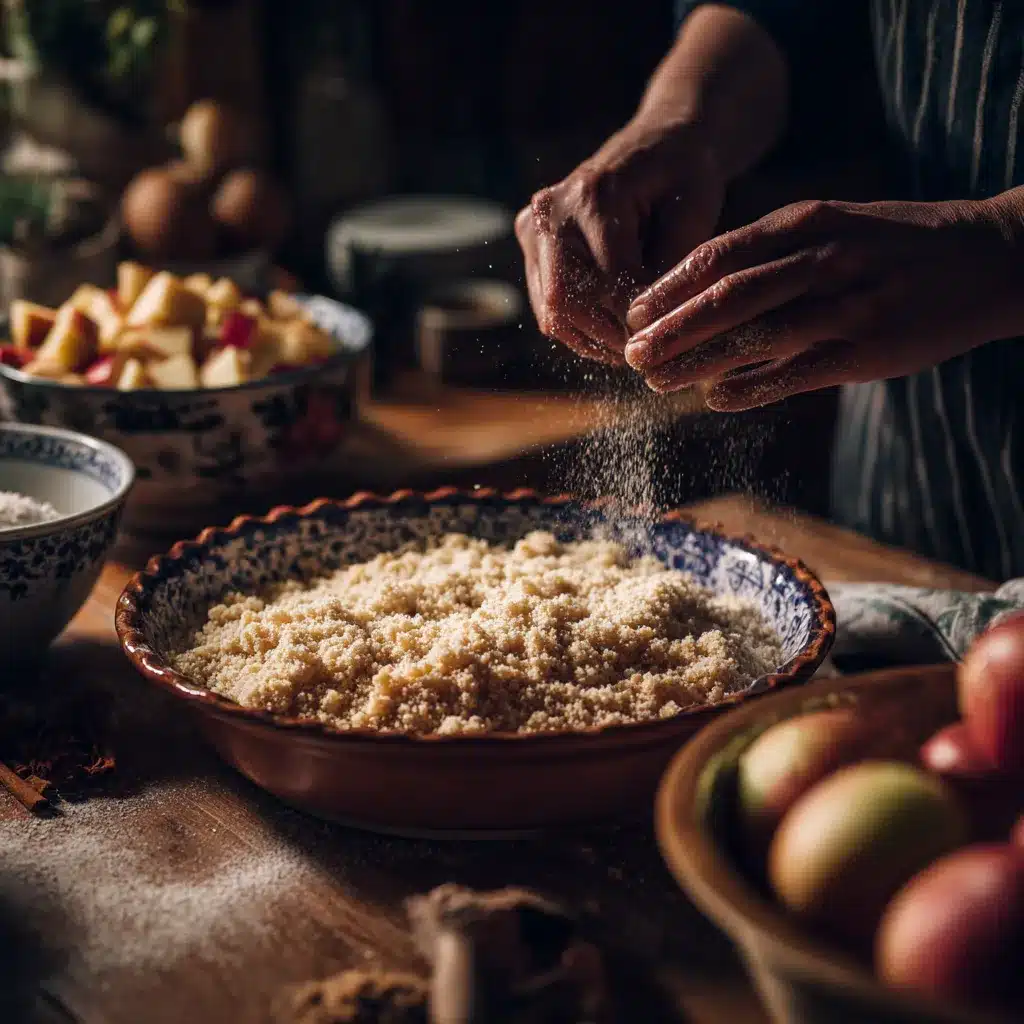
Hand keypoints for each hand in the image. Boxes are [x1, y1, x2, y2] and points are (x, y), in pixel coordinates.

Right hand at [515, 118, 726, 364]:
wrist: (658, 145)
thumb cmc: (685, 175)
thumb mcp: (695, 212)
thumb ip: (669, 267)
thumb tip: (650, 326)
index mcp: (592, 196)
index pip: (608, 282)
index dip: (636, 320)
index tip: (667, 339)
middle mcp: (550, 213)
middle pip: (567, 304)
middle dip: (611, 337)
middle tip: (649, 352)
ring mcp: (533, 231)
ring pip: (553, 315)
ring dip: (594, 340)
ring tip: (633, 345)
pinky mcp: (532, 250)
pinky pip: (549, 309)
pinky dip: (582, 329)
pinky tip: (615, 331)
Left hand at [623, 197, 1023, 409]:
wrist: (989, 258)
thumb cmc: (894, 247)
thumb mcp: (832, 226)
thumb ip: (772, 253)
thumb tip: (702, 291)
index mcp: (805, 223)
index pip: (718, 255)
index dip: (668, 288)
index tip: (633, 313)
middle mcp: (821, 258)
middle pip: (726, 296)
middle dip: (670, 328)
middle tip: (631, 354)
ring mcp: (847, 304)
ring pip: (756, 336)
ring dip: (698, 362)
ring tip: (657, 381)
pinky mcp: (869, 349)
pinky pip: (797, 371)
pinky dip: (752, 386)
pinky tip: (716, 399)